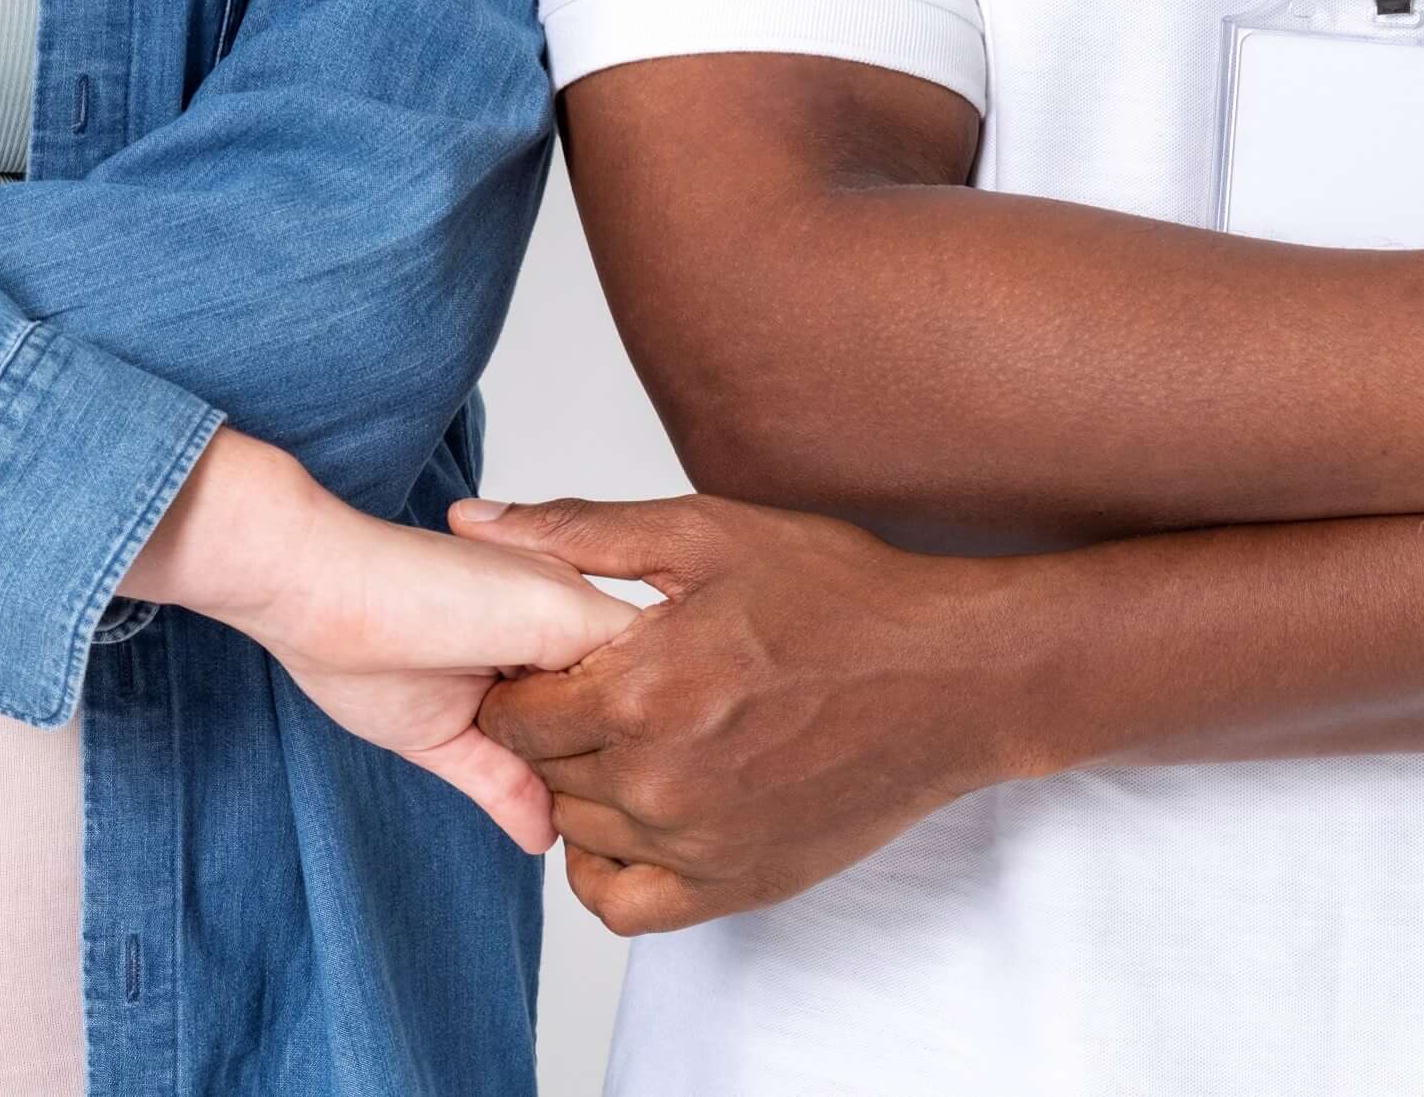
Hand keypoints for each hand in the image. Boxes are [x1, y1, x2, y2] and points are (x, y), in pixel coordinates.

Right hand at [124, 431, 636, 851]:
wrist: (312, 585)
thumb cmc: (350, 646)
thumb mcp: (437, 733)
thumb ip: (501, 777)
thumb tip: (544, 837)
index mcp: (536, 636)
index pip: (603, 718)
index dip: (592, 774)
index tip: (560, 801)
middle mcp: (566, 613)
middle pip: (635, 718)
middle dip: (610, 773)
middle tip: (561, 787)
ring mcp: (574, 612)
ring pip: (646, 709)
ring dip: (608, 758)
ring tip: (529, 746)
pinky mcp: (573, 614)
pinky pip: (635, 688)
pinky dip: (609, 737)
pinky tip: (547, 733)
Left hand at [452, 496, 1038, 934]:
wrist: (953, 679)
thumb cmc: (838, 596)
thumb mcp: (704, 535)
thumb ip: (577, 533)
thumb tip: (470, 520)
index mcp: (641, 691)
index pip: (512, 714)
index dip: (517, 680)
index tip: (551, 658)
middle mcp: (661, 781)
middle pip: (540, 773)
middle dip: (547, 730)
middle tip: (588, 692)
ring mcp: (700, 843)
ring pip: (577, 833)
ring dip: (581, 788)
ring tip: (624, 737)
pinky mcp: (739, 883)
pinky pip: (624, 904)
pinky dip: (608, 867)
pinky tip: (632, 812)